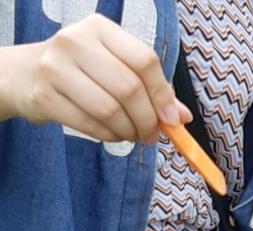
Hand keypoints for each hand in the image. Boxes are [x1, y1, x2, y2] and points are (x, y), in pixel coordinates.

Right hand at [0, 15, 185, 141]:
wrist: (26, 74)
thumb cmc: (83, 70)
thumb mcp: (116, 66)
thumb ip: (152, 88)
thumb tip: (181, 117)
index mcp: (99, 28)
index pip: (144, 60)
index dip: (162, 94)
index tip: (171, 118)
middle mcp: (74, 41)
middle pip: (128, 88)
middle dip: (147, 119)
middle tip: (151, 133)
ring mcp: (54, 67)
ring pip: (109, 109)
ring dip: (129, 130)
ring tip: (132, 134)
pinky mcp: (43, 96)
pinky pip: (89, 124)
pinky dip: (109, 136)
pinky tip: (113, 134)